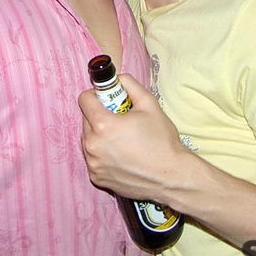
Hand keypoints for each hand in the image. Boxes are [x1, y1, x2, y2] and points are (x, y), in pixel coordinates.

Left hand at [79, 74, 185, 202]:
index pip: (84, 99)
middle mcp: (93, 145)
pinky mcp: (96, 177)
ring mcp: (93, 163)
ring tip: (122, 138)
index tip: (109, 99)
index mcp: (103, 125)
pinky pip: (93, 157)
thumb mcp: (150, 104)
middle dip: (99, 115)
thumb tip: (119, 78)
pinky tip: (121, 154)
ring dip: (99, 135)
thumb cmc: (161, 141)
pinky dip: (102, 153)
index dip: (97, 95)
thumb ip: (130, 85)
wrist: (170, 177)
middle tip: (120, 120)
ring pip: (88, 139)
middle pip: (86, 120)